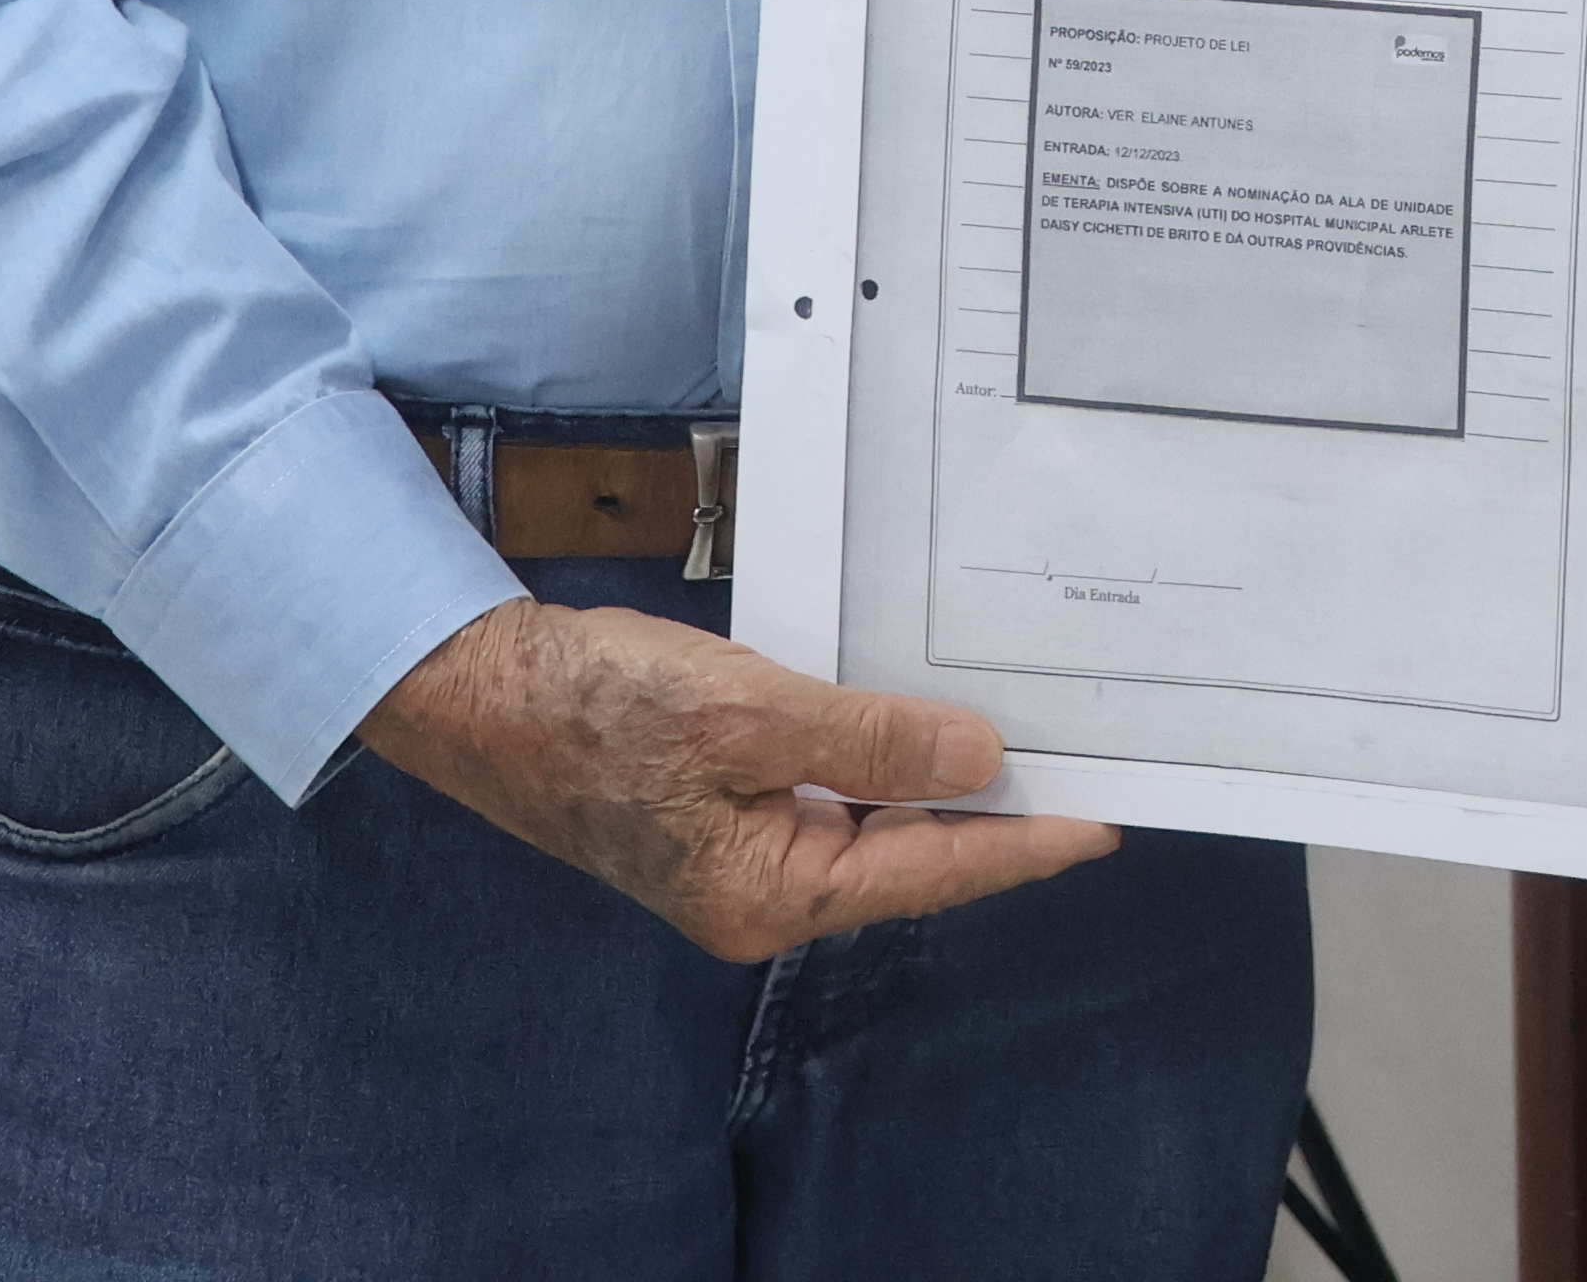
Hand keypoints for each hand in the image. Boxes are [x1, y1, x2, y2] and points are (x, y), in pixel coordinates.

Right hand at [357, 599, 1116, 959]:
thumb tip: (980, 763)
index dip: (1025, 843)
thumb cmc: (598, 706)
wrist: (479, 691)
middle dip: (998, 817)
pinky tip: (925, 726)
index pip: (933, 870)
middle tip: (1091, 769)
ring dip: (942, 785)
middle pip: (910, 857)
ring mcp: (739, 856)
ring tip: (1034, 745)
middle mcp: (762, 894)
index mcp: (771, 894)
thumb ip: (868, 742)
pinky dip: (882, 763)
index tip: (1108, 821)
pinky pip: (829, 795)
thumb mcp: (748, 712)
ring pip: (872, 826)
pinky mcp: (721, 812)